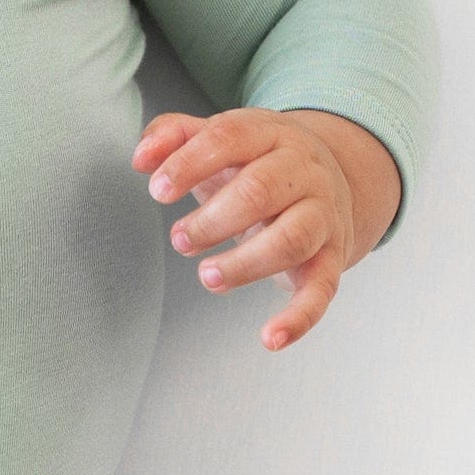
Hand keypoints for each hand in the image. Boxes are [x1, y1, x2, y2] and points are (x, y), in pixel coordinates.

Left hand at [132, 107, 393, 351]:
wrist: (335, 178)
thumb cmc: (257, 162)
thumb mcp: (218, 139)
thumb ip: (172, 135)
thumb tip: (140, 157)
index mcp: (270, 134)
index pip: (230, 139)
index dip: (190, 164)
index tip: (158, 191)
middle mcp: (303, 171)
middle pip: (261, 190)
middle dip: (213, 220)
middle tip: (180, 240)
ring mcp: (322, 215)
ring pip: (292, 239)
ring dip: (245, 263)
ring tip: (208, 277)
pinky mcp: (333, 258)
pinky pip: (323, 289)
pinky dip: (299, 317)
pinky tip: (270, 339)